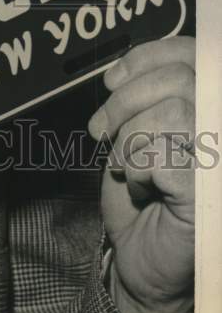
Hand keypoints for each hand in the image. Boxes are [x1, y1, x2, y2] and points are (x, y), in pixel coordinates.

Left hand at [88, 36, 194, 312]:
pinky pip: (163, 155)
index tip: (112, 79)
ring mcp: (221, 160)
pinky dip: (136, 167)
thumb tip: (121, 71)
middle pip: (180, 77)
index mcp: (206, 106)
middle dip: (126, 99)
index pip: (192, 53)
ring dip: (130, 137)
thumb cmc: (141, 193)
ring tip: (125, 164)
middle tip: (102, 129)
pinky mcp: (209, 194)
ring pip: (172, 112)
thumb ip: (141, 96)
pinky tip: (140, 188)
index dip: (146, 57)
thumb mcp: (135, 130)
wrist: (140, 258)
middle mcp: (220, 126)